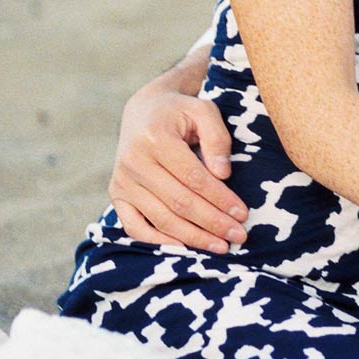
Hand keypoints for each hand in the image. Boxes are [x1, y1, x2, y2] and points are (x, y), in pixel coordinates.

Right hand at [110, 86, 247, 251]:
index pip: (194, 177)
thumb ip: (217, 138)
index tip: (242, 214)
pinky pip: (134, 226)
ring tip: (221, 246)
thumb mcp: (203, 110)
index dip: (220, 199)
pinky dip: (158, 241)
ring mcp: (122, 180)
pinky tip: (184, 248)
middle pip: (179, 202)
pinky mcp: (116, 194)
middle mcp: (133, 161)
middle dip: (212, 222)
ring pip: (161, 218)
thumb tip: (223, 174)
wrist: (143, 110)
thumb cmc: (181, 112)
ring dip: (193, 237)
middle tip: (239, 236)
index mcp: (155, 138)